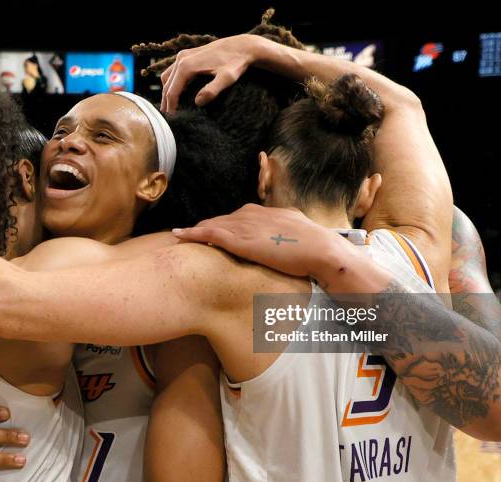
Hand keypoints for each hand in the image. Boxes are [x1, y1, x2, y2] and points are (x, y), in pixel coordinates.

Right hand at [160, 34, 261, 112]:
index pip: (172, 91)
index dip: (171, 106)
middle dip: (166, 101)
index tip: (173, 119)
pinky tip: (177, 91)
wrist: (242, 46)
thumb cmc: (235, 63)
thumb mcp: (226, 78)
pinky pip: (173, 70)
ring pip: (167, 76)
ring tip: (170, 105)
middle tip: (168, 116)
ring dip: (167, 91)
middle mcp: (182, 58)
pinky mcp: (188, 53)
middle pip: (167, 84)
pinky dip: (171, 82)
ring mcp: (184, 54)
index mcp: (187, 66)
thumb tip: (197, 102)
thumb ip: (212, 90)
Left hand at [172, 204, 335, 276]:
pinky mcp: (241, 241)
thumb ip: (286, 231)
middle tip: (192, 232)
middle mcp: (254, 214)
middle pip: (224, 219)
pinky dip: (193, 233)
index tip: (217, 227)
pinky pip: (210, 234)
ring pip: (214, 224)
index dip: (227, 223)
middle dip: (208, 225)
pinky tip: (179, 234)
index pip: (240, 216)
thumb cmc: (315, 246)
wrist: (320, 249)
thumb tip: (285, 236)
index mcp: (268, 212)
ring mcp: (246, 227)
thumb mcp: (299, 231)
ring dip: (197, 229)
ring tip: (181, 233)